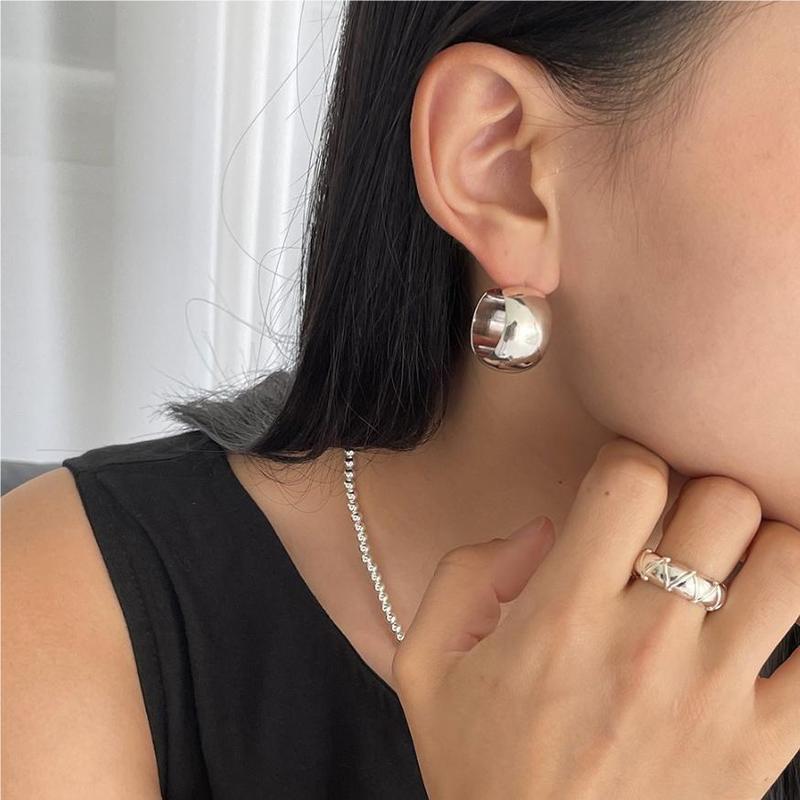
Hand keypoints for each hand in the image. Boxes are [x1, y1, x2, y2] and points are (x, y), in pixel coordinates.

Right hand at [392, 438, 799, 798]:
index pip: (630, 479)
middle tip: (680, 524)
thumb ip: (465, 573)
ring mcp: (711, 695)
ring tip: (734, 569)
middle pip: (723, 502)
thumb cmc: (479, 770)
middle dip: (702, 495)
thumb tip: (540, 532)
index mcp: (561, 613)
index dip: (630, 459)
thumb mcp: (425, 667)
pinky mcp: (758, 749)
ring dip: (765, 550)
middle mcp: (644, 641)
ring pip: (790, 562)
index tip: (624, 483)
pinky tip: (770, 629)